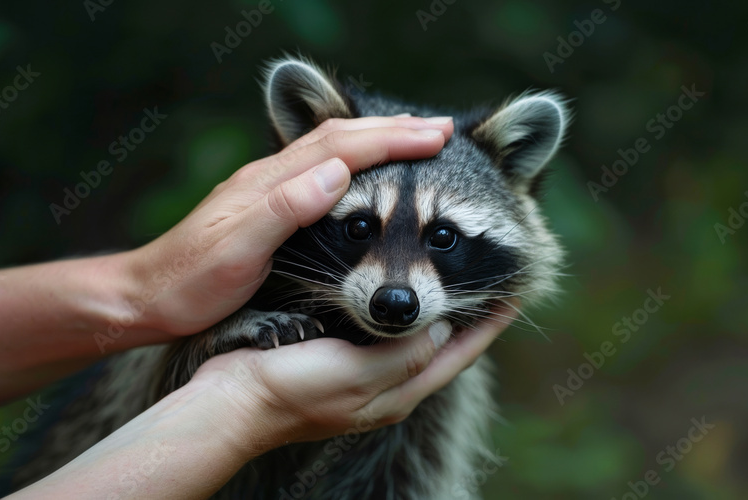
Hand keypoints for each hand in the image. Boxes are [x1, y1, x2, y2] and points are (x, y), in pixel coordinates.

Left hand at [118, 116, 454, 336]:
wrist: (145, 296)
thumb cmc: (189, 283)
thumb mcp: (236, 252)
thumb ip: (283, 210)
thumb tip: (337, 173)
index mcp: (268, 184)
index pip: (342, 148)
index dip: (392, 139)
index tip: (437, 136)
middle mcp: (269, 176)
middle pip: (340, 137)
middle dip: (393, 129)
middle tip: (442, 130)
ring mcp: (266, 188)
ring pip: (331, 148)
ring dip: (376, 138)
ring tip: (414, 138)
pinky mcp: (265, 205)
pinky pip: (319, 167)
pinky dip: (354, 158)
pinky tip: (362, 170)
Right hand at [181, 301, 518, 452]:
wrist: (234, 400)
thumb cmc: (293, 389)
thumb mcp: (359, 372)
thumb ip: (406, 352)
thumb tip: (443, 327)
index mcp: (399, 391)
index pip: (458, 354)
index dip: (487, 325)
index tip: (512, 293)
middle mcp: (387, 384)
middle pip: (441, 347)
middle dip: (465, 317)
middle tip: (484, 280)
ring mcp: (362, 373)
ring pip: (413, 338)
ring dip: (434, 312)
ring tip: (448, 278)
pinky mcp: (337, 358)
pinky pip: (381, 332)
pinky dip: (397, 310)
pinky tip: (393, 290)